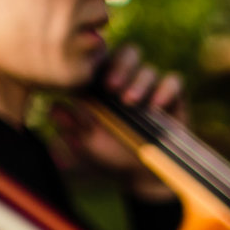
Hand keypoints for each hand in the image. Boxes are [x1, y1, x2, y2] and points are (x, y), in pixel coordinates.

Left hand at [47, 45, 185, 199]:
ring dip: (139, 82)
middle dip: (119, 65)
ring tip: (130, 102)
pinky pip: (174, 81)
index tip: (88, 73)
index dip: (96, 58)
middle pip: (127, 53)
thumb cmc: (112, 158)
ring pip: (148, 68)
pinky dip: (166, 90)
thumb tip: (55, 107)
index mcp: (104, 84)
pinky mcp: (174, 98)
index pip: (101, 58)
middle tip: (110, 86)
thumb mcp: (85, 144)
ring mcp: (152, 89)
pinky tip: (157, 106)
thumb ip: (69, 126)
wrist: (145, 176)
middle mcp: (129, 81)